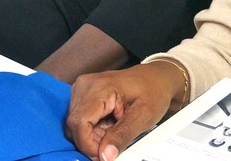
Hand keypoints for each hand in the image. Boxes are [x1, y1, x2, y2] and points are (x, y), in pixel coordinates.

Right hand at [65, 61, 183, 160]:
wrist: (156, 78)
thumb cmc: (152, 92)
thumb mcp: (143, 116)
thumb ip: (122, 136)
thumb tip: (104, 156)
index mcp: (99, 87)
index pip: (79, 122)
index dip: (88, 145)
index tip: (104, 155)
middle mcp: (85, 85)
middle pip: (74, 125)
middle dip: (92, 141)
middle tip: (114, 142)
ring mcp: (82, 89)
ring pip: (75, 125)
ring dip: (92, 136)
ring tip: (114, 130)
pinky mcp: (83, 95)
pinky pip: (80, 120)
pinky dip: (93, 130)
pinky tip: (109, 126)